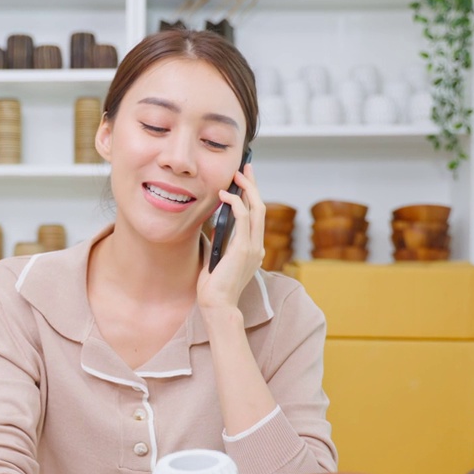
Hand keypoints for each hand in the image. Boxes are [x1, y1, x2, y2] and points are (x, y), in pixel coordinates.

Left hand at [197, 163, 263, 311]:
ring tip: (237, 174)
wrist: (217, 306)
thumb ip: (219, 243)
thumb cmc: (213, 288)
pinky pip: (243, 218)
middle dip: (253, 185)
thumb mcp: (216, 259)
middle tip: (246, 168)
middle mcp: (257, 246)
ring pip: (257, 209)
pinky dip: (236, 203)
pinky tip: (225, 195)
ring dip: (247, 189)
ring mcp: (253, 248)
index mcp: (253, 249)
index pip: (255, 217)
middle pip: (260, 207)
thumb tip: (213, 226)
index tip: (244, 181)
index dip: (252, 196)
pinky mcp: (244, 249)